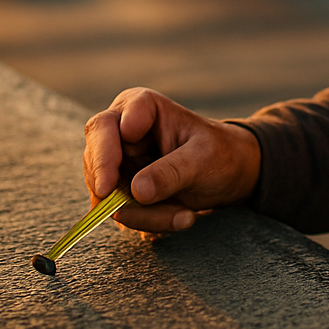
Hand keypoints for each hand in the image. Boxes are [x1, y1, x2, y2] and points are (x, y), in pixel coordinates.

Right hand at [83, 87, 261, 233]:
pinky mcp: (121, 191)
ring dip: (143, 214)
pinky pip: (120, 212)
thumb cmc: (220, 153)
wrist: (231, 173)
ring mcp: (118, 163)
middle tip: (139, 212)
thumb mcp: (203, 158)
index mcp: (141, 107)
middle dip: (121, 195)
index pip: (106, 126)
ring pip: (107, 196)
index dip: (104, 154)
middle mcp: (121, 132)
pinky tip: (180, 218)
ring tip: (186, 217)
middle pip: (97, 164)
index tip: (109, 185)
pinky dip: (149, 221)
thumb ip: (171, 172)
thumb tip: (136, 191)